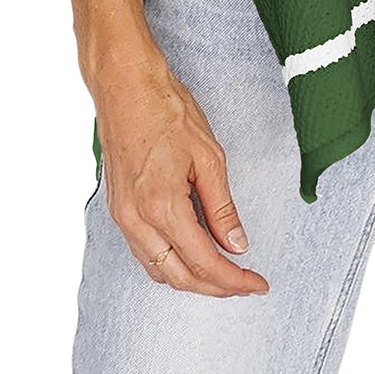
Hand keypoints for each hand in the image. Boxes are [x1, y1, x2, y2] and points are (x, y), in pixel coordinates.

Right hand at [91, 51, 270, 297]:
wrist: (125, 86)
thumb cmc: (165, 110)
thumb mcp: (208, 156)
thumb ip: (222, 206)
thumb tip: (236, 243)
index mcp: (162, 207)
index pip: (204, 262)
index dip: (234, 280)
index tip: (257, 283)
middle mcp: (137, 220)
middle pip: (179, 277)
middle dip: (215, 288)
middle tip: (245, 283)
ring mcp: (123, 217)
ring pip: (158, 270)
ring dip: (191, 279)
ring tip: (223, 272)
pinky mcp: (118, 209)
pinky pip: (143, 252)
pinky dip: (169, 263)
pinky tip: (189, 253)